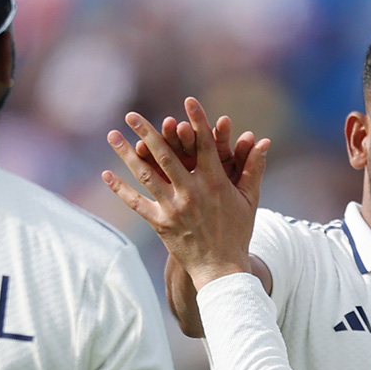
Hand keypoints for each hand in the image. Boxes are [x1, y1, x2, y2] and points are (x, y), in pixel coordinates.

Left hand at [103, 96, 269, 288]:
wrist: (222, 269)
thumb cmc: (237, 232)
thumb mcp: (250, 200)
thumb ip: (253, 169)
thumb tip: (264, 142)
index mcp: (215, 183)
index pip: (205, 144)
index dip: (197, 121)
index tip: (187, 101)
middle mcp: (192, 192)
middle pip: (166, 155)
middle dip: (147, 132)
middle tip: (131, 114)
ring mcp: (174, 208)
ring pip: (146, 175)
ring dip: (127, 154)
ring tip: (112, 135)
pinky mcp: (160, 224)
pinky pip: (137, 203)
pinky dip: (121, 189)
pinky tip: (106, 174)